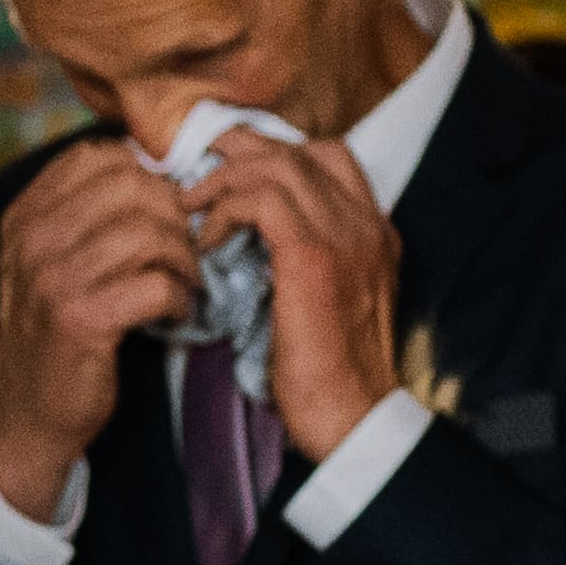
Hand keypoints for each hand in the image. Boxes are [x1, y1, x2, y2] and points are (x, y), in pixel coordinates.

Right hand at [0, 148, 199, 522]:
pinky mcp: (79, 320)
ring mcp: (51, 278)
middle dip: (176, 215)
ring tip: (187, 283)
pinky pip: (157, 284)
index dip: (149, 175)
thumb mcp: (51, 262)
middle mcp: (31, 238)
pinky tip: (176, 313)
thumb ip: (86, 213)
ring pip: (150, 232)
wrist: (28, 416)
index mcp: (25, 215)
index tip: (166, 212)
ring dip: (185, 259)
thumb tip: (159, 166)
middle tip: (189, 250)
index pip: (99, 156)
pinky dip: (180, 298)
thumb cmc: (56, 332)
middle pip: (132, 185)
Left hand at [199, 128, 406, 467]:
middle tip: (197, 171)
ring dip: (224, 179)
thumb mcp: (324, 302)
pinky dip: (224, 210)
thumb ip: (303, 260)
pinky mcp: (313, 256)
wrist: (353, 414)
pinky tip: (205, 239)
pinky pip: (260, 200)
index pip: (330, 157)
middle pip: (301, 150)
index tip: (231, 172)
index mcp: (374, 232)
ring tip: (191, 205)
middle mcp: (366, 223)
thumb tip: (247, 237)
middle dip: (241, 151)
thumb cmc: (329, 372)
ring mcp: (345, 235)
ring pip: (277, 165)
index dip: (276, 152)